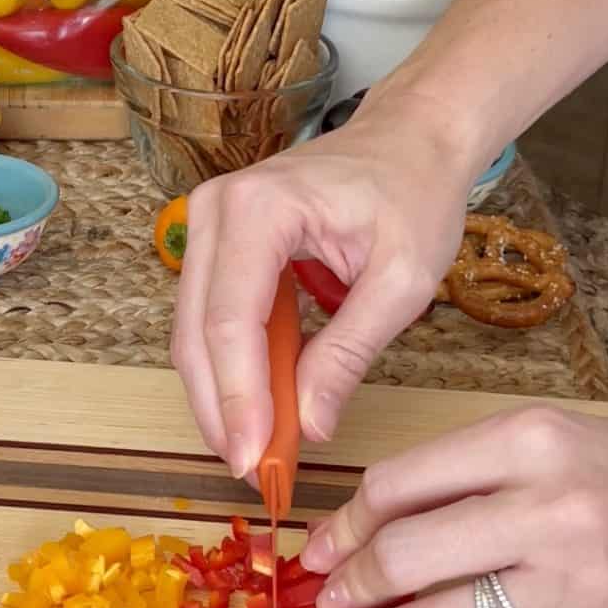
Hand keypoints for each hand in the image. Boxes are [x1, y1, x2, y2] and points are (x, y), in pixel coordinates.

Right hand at [171, 92, 479, 479]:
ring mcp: (207, 224)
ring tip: (253, 446)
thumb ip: (350, 352)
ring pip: (193, 331)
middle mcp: (215, 211)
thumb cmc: (413, 192)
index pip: (231, 321)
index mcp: (259, 209)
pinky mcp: (216, 244)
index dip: (237, 398)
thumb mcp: (402, 279)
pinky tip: (253, 404)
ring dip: (218, 392)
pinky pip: (208, 318)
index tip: (254, 459)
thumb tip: (308, 426)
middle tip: (249, 468)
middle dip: (220, 406)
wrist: (409, 139)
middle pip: (197, 331)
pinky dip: (228, 367)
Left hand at [302, 406, 607, 607]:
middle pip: (407, 554)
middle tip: (323, 598)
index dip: (343, 525)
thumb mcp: (525, 445)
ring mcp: (573, 582)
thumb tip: (344, 533)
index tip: (317, 549)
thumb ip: (440, 481)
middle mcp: (550, 510)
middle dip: (350, 584)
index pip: (396, 485)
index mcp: (525, 443)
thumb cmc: (601, 473)